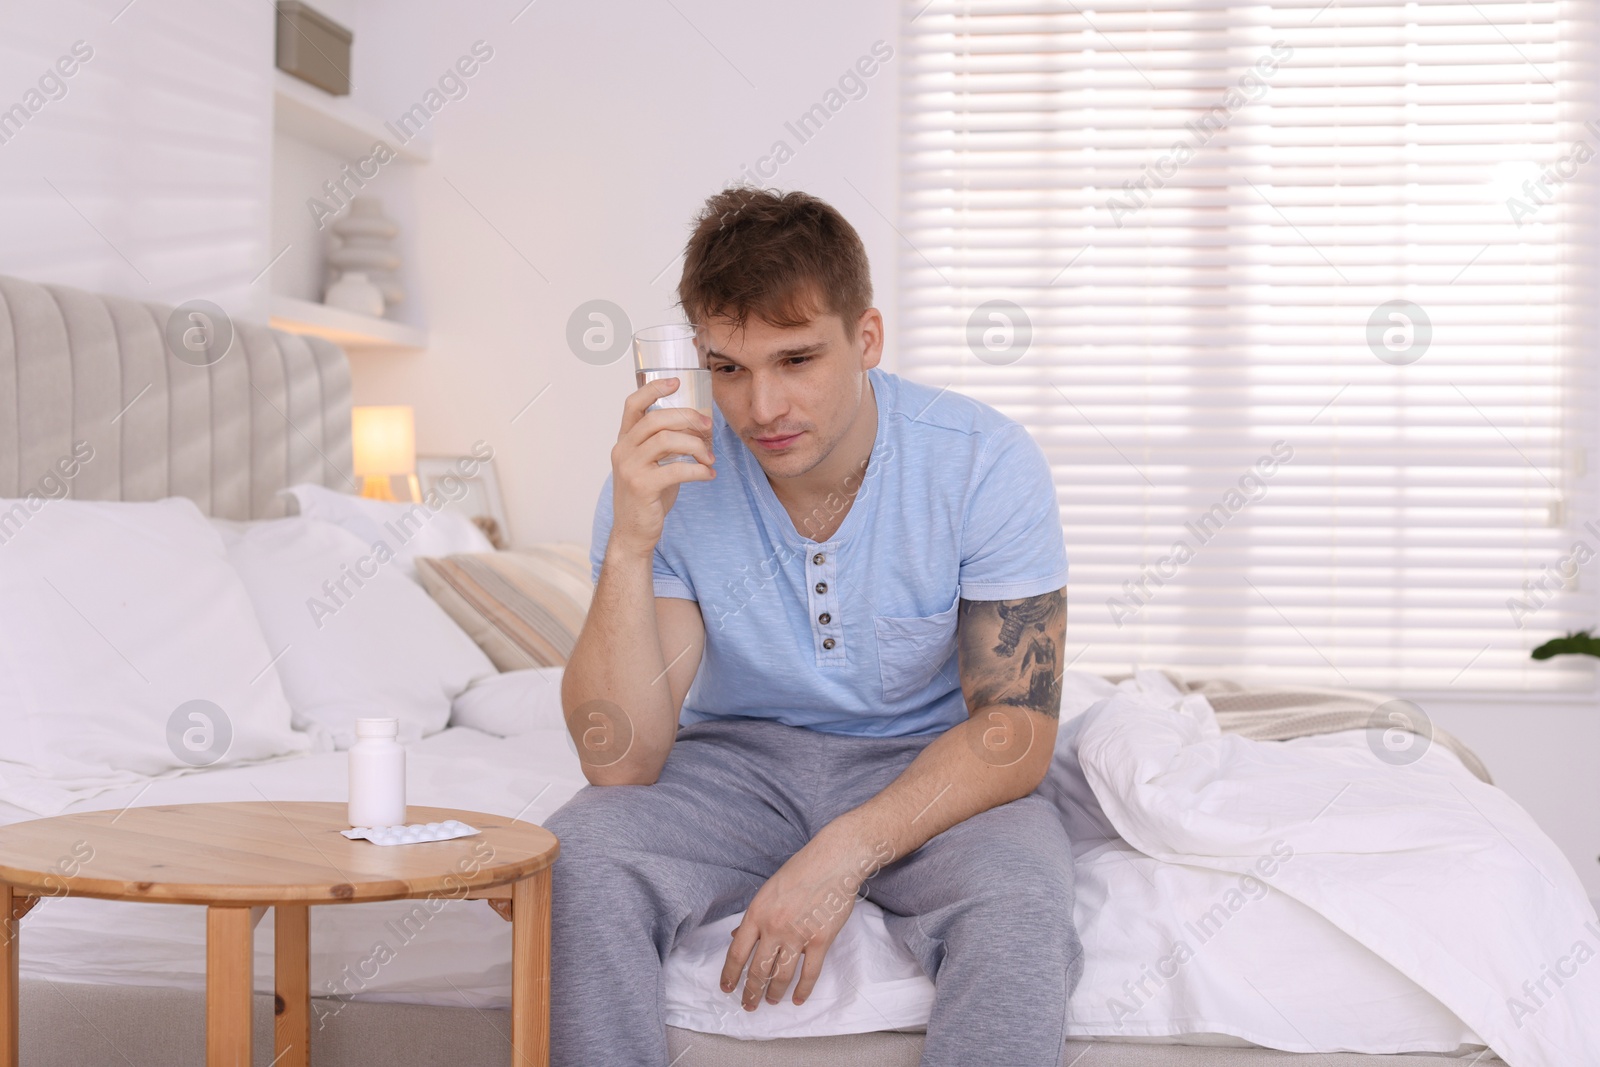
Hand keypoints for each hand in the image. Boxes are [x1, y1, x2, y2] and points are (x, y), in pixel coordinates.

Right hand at [608, 377, 714, 557]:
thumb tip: (699, 426)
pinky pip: (677, 469)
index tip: (675, 382)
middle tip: (708, 427)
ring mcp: (630, 468)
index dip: (653, 389)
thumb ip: (665, 444)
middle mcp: (623, 450)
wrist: (633, 533)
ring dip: (696, 446)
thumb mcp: (652, 465)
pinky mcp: (642, 486)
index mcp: (625, 441)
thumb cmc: (647, 498)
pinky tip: (708, 475)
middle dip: (687, 418)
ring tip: (709, 458)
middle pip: (656, 419)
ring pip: (667, 441)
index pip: (632, 404)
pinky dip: (699, 471)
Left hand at [720, 831, 880, 1010]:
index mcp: (757, 914)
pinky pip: (809, 974)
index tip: (727, 988)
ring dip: (774, 994)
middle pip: (758, 970)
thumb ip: (753, 917)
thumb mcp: (768, 891)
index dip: (730, 975)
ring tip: (770, 1002)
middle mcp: (774, 928)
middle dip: (751, 992)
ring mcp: (797, 936)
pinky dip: (803, 990)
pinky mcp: (820, 940)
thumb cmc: (800, 872)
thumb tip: (737, 937)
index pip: (737, 953)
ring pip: (782, 976)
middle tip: (748, 1005)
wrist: (832, 861)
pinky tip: (798, 1000)